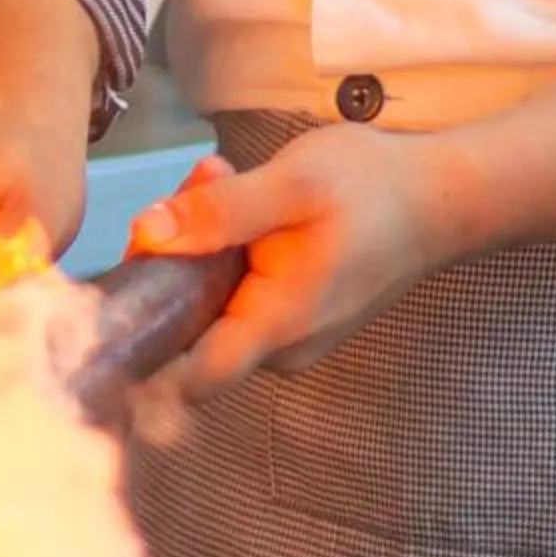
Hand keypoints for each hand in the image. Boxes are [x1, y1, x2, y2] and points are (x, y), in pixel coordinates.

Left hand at [129, 126, 454, 396]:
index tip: (109, 297)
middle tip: (189, 186)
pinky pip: (237, 293)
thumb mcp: (295, 182)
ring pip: (210, 305)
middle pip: (188, 328)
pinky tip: (239, 195)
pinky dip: (225, 249)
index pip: (185, 381)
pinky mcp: (293, 315)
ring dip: (197, 245)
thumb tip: (148, 234)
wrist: (445, 197)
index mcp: (279, 325)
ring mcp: (289, 335)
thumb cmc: (377, 187)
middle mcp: (281, 347)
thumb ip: (221, 211)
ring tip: (220, 175)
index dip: (137, 353)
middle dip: (169, 259)